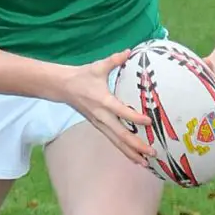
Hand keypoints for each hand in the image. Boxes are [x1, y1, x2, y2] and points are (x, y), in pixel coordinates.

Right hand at [60, 50, 154, 167]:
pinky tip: (135, 157)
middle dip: (136, 145)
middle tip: (152, 152)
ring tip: (145, 163)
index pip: (121, 111)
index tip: (149, 120)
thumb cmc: (82, 76)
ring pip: (116, 142)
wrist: (63, 87)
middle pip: (120, 134)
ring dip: (131, 152)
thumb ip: (114, 60)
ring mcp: (99, 124)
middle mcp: (101, 116)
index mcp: (102, 101)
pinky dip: (124, 150)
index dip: (134, 117)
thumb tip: (128, 51)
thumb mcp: (98, 66)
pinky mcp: (99, 126)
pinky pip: (113, 140)